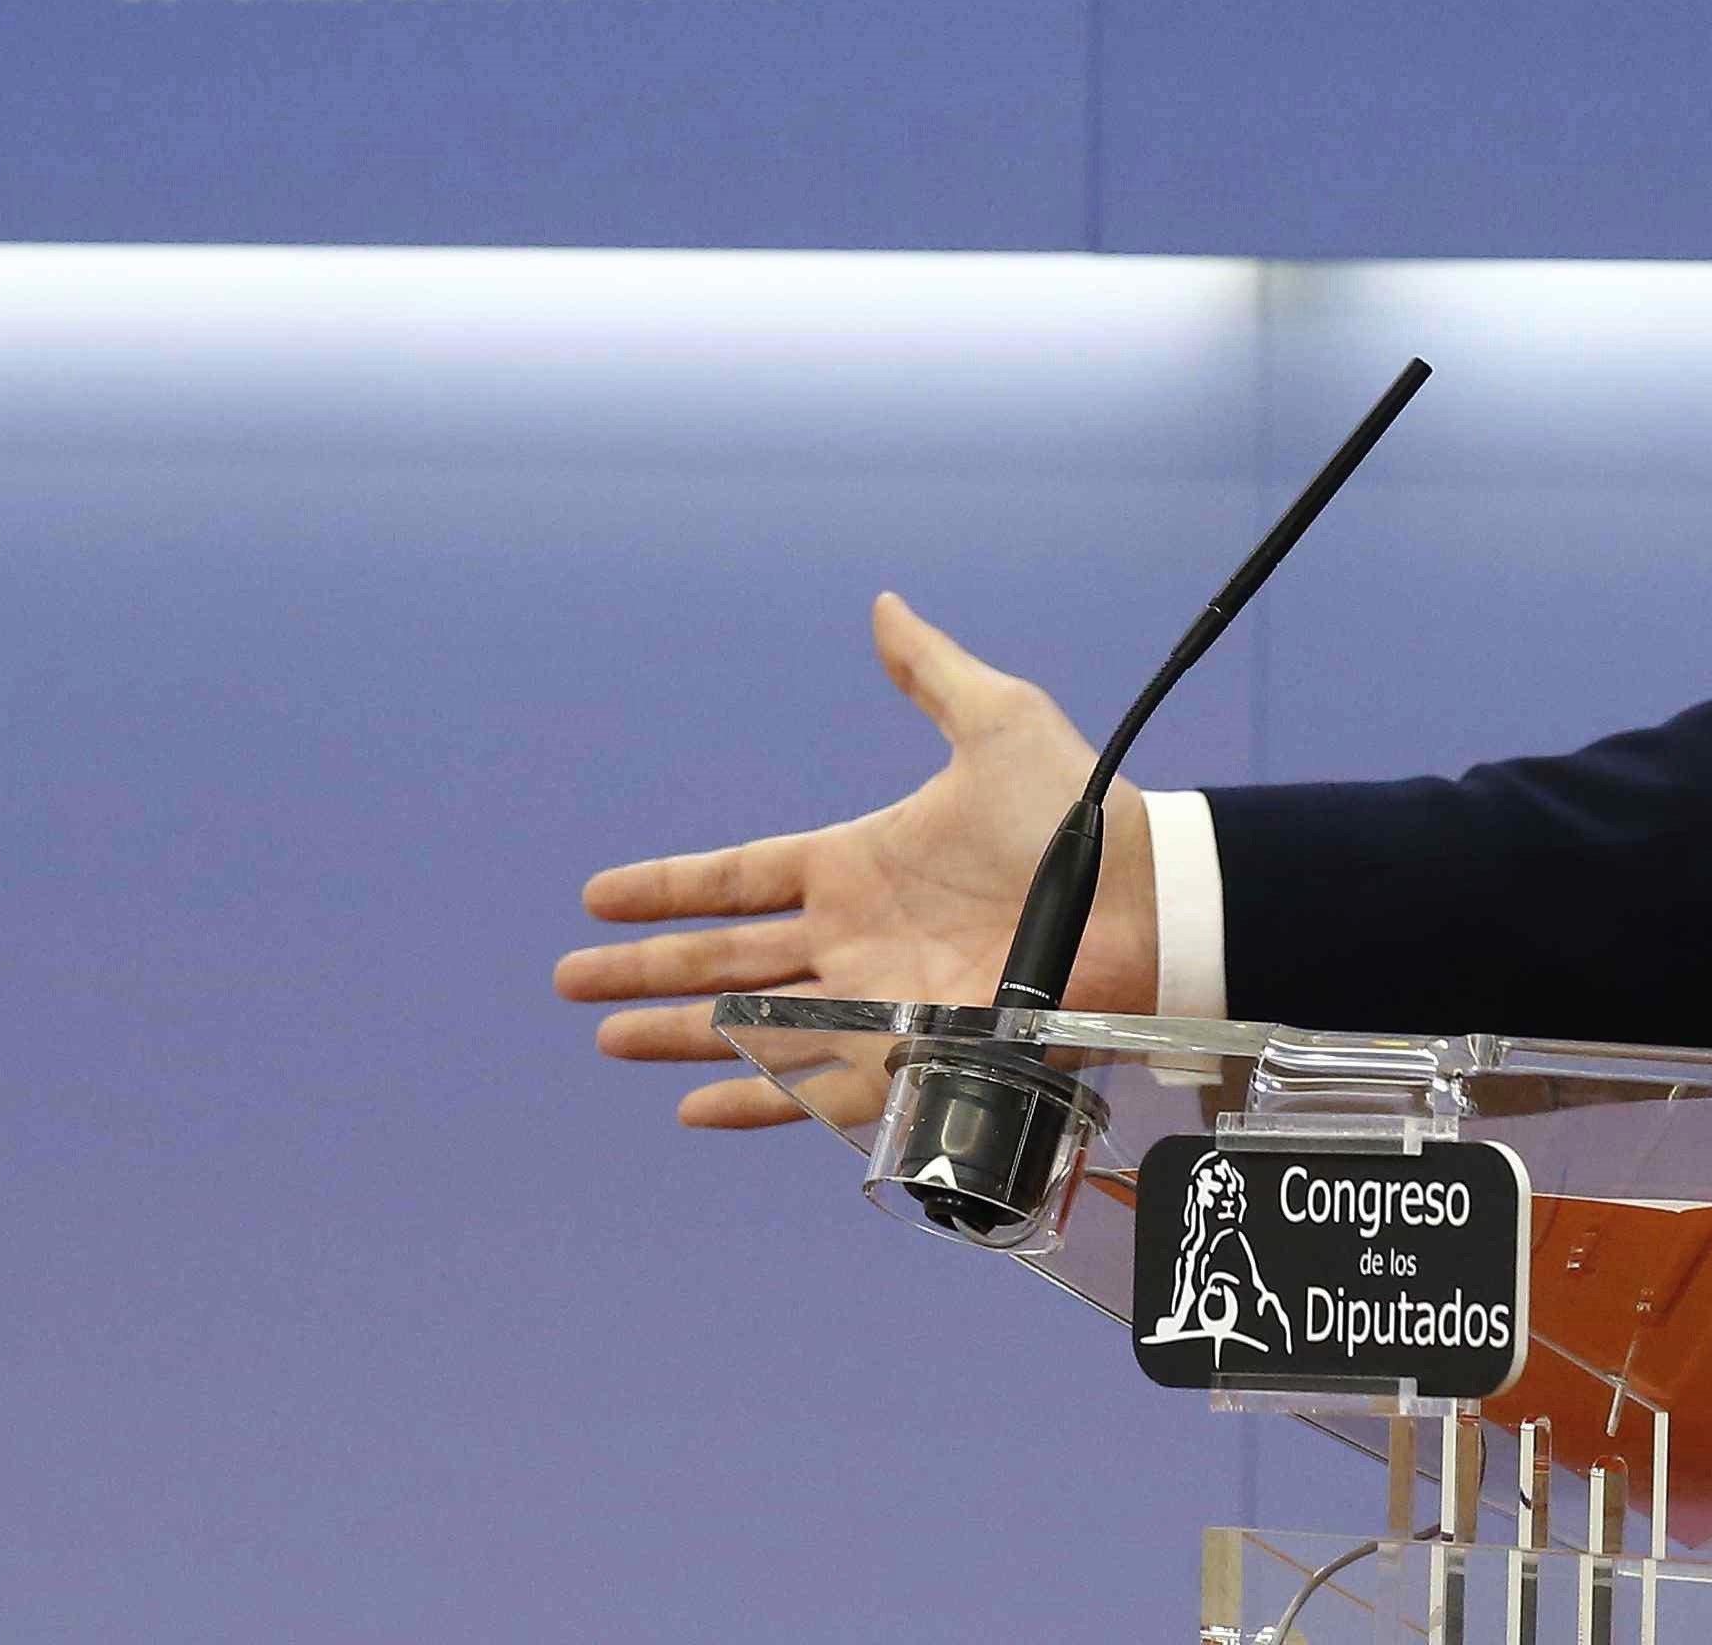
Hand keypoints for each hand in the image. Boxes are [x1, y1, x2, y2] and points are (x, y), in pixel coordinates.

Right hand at [555, 593, 1160, 1128]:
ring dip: (675, 1033)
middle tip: (568, 981)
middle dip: (642, 969)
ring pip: (744, 1023)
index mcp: (856, 863)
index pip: (738, 879)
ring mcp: (870, 1001)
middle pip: (720, 956)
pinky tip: (696, 1106)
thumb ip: (931, 672)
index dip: (668, 887)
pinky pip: (809, 1084)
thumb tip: (883, 605)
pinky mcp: (902, 1055)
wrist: (1143, 906)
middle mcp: (850, 938)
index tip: (599, 895)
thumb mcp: (998, 724)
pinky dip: (750, 1098)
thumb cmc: (1076, 815)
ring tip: (608, 1041)